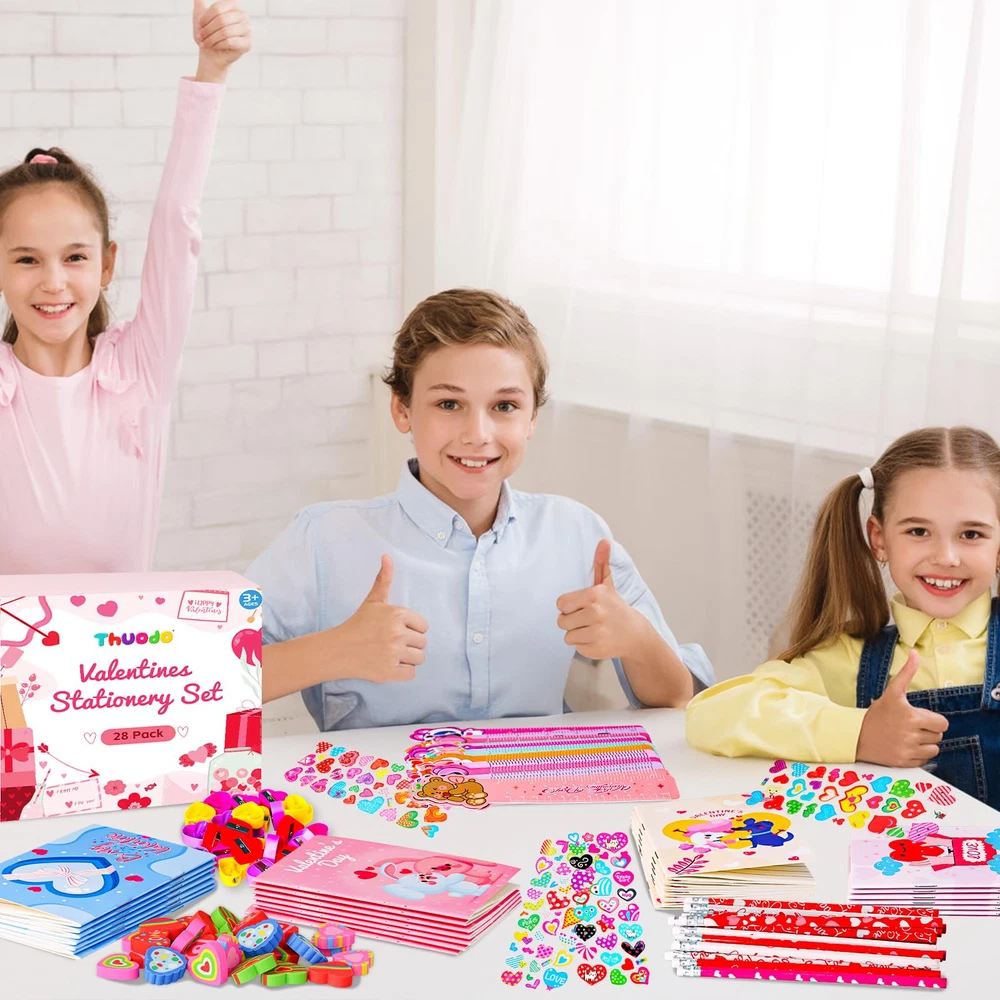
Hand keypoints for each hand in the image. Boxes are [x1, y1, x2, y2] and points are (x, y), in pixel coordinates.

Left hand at [193, 0, 250, 82]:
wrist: (212, 55)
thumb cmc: (207, 35)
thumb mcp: (200, 15)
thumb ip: (199, 3)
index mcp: (232, 5)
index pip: (217, 8)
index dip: (205, 19)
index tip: (199, 27)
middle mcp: (243, 15)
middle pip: (221, 19)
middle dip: (208, 30)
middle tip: (200, 37)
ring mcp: (247, 29)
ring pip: (225, 32)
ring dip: (212, 39)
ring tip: (205, 43)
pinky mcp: (248, 44)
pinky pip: (230, 42)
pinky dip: (218, 45)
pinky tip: (214, 47)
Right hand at [335, 555, 427, 682]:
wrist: (338, 649)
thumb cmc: (358, 624)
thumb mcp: (373, 600)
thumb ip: (384, 579)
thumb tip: (387, 556)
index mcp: (397, 614)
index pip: (423, 626)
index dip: (411, 628)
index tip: (396, 630)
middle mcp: (397, 634)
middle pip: (423, 643)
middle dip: (410, 644)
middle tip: (390, 642)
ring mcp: (393, 654)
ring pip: (419, 658)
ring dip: (407, 658)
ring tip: (390, 653)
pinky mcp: (389, 672)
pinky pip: (411, 674)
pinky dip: (402, 672)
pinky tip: (389, 664)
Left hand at [556, 539, 644, 659]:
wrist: (635, 634)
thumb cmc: (616, 608)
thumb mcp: (607, 585)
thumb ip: (601, 563)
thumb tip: (604, 541)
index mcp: (594, 595)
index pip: (561, 603)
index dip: (570, 606)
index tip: (583, 606)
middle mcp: (595, 613)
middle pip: (561, 621)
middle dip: (572, 621)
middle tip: (589, 619)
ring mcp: (596, 632)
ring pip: (567, 636)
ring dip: (577, 634)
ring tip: (593, 629)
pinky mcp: (596, 649)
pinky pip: (576, 647)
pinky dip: (585, 645)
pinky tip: (597, 639)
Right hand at [856, 650, 948, 767]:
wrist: (856, 735)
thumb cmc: (877, 713)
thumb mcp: (891, 692)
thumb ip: (906, 673)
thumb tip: (915, 652)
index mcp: (911, 715)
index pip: (943, 723)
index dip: (933, 720)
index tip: (920, 718)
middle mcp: (910, 733)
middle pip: (939, 736)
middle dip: (928, 731)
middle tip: (912, 727)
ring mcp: (907, 749)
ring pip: (934, 750)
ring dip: (925, 744)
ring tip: (909, 738)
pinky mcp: (904, 762)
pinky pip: (924, 760)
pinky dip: (917, 755)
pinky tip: (905, 747)